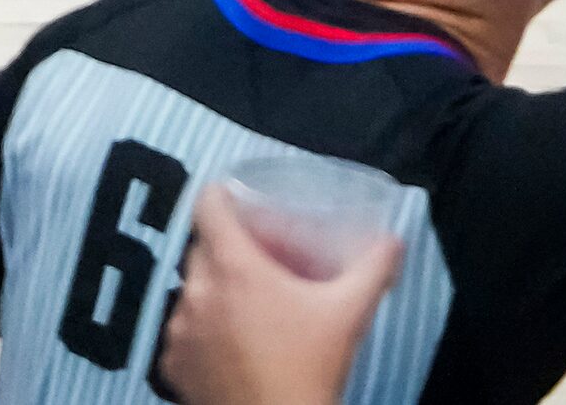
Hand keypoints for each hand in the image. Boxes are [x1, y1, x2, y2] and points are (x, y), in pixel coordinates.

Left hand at [156, 183, 403, 404]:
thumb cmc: (310, 370)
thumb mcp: (348, 314)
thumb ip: (372, 270)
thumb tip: (393, 242)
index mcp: (233, 268)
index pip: (207, 204)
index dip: (221, 196)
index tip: (237, 202)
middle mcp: (197, 291)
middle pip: (201, 247)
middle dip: (226, 248)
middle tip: (257, 261)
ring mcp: (179, 328)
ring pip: (190, 289)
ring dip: (213, 291)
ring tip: (247, 307)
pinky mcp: (172, 362)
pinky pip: (181, 331)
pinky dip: (201, 331)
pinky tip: (230, 345)